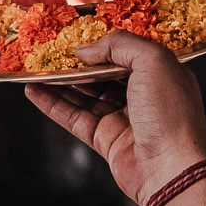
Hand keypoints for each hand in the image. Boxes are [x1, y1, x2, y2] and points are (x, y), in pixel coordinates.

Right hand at [25, 33, 205, 205]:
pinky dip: (53, 104)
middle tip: (49, 51)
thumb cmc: (171, 113)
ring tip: (35, 68)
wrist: (171, 169)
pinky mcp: (105, 140)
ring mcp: (123, 119)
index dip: (101, 45)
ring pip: (85, 96)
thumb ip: (120, 44)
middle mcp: (143, 96)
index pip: (126, 53)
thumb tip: (86, 49)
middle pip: (102, 74)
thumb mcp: (153, 61)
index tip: (75, 36)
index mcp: (160, 74)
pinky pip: (75, 118)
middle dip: (76, 63)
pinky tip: (34, 91)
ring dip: (59, 82)